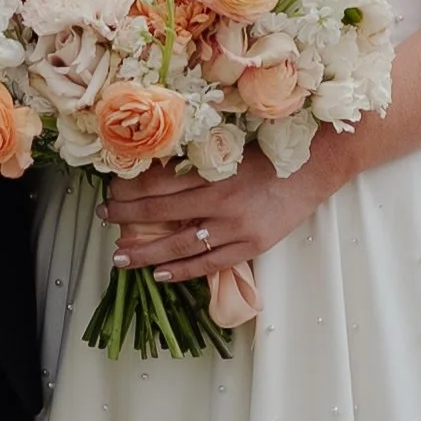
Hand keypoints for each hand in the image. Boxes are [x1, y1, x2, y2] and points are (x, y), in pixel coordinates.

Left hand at [105, 136, 357, 285]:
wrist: (318, 164)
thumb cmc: (273, 150)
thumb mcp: (231, 146)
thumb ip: (198, 160)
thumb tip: (155, 169)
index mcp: (214, 170)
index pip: (159, 183)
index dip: (130, 189)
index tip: (110, 191)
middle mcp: (222, 200)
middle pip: (162, 212)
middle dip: (127, 216)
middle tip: (103, 219)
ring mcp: (237, 228)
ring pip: (181, 245)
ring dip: (146, 252)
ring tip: (120, 257)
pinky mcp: (252, 246)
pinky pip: (210, 264)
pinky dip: (182, 271)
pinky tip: (159, 274)